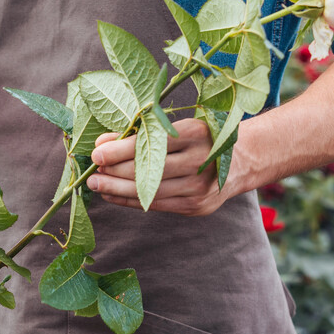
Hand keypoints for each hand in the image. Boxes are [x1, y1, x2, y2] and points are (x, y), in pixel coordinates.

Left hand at [86, 118, 236, 214]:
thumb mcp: (175, 127)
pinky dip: (129, 201)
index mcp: (197, 133)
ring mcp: (199, 187)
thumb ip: (139, 134)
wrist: (242, 159)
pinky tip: (111, 196)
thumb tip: (101, 144)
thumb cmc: (200, 138)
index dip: (121, 150)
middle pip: (149, 170)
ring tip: (96, 185)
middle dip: (114, 172)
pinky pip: (155, 205)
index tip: (96, 153)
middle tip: (90, 174)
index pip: (152, 143)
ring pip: (149, 191)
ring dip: (117, 190)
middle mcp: (201, 161)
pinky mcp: (196, 206)